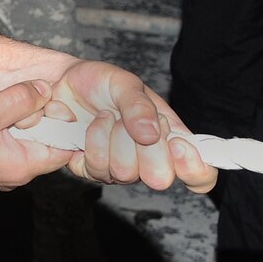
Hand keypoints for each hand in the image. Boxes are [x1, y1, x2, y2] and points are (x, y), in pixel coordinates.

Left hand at [31, 60, 215, 193]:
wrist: (62, 83)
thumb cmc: (102, 84)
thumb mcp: (126, 84)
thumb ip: (140, 106)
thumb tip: (153, 135)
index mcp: (171, 141)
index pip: (200, 175)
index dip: (195, 169)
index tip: (178, 146)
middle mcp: (148, 161)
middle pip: (159, 178)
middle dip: (145, 147)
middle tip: (132, 122)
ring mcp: (119, 168)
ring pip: (125, 173)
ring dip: (114, 138)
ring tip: (106, 115)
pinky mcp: (90, 170)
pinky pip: (96, 168)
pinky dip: (93, 140)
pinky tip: (91, 124)